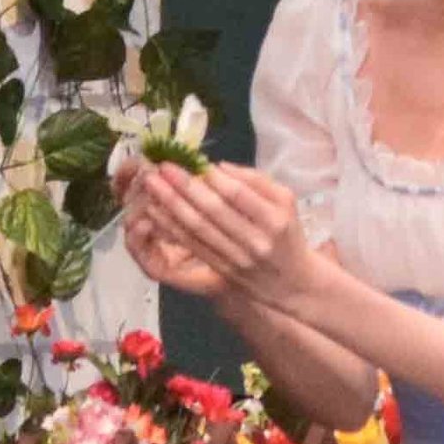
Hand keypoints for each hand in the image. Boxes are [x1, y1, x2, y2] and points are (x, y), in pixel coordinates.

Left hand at [131, 161, 312, 311]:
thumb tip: (220, 167)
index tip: (193, 162)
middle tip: (162, 169)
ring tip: (152, 186)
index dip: (213, 179)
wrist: (290, 281)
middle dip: (184, 188)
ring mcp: (236, 259)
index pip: (240, 196)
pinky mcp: (220, 269)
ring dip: (171, 206)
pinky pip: (192, 245)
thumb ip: (257, 180)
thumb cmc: (286, 233)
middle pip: (214, 212)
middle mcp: (255, 242)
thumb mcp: (286, 201)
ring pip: (198, 229)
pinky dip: (171, 228)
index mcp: (275, 221)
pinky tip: (156, 212)